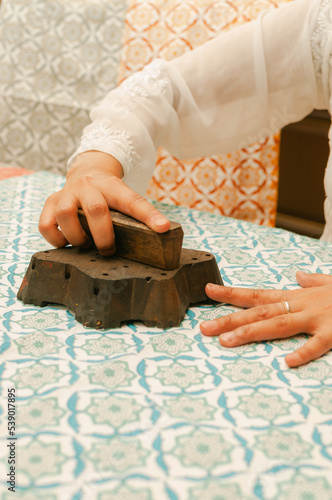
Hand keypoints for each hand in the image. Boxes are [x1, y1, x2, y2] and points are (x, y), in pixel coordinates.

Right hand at [39, 151, 169, 255]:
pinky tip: (66, 243)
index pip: (133, 201)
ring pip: (66, 214)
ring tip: (86, 245)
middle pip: (96, 209)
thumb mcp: (123, 198)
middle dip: (104, 236)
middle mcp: (88, 186)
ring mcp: (67, 193)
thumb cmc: (109, 196)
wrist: (86, 173)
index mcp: (113, 186)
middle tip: (109, 250)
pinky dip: (56, 239)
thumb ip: (136, 214)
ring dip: (77, 237)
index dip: (149, 216)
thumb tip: (161, 235)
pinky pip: (46, 224)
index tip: (163, 228)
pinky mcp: (50, 203)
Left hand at [200, 271, 331, 366]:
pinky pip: (318, 344)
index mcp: (297, 296)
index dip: (232, 293)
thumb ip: (311, 280)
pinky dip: (303, 352)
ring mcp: (317, 318)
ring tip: (227, 342)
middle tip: (203, 328)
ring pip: (278, 324)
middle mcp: (301, 305)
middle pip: (259, 311)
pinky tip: (287, 362)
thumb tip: (297, 275)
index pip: (258, 294)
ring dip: (252, 332)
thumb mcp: (330, 282)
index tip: (208, 290)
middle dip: (229, 319)